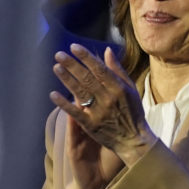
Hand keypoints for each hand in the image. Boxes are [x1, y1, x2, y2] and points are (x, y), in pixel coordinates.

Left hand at [50, 44, 155, 169]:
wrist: (134, 140)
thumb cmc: (133, 112)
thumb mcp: (131, 88)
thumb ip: (117, 69)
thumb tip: (106, 50)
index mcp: (118, 88)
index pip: (99, 69)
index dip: (86, 57)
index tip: (73, 47)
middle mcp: (108, 98)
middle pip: (87, 78)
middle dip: (72, 65)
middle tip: (59, 54)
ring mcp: (99, 112)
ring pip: (80, 92)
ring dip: (67, 79)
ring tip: (56, 67)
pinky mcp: (91, 125)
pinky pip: (75, 113)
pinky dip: (64, 104)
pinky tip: (53, 94)